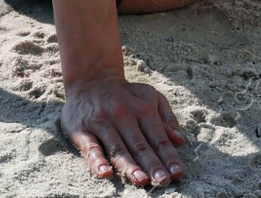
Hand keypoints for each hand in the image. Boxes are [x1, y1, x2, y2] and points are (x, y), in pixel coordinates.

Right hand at [62, 73, 186, 186]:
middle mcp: (123, 115)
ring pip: (117, 148)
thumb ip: (166, 117)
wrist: (91, 78)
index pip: (158, 137)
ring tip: (141, 180)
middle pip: (140, 145)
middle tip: (163, 181)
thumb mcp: (150, 96)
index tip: (178, 173)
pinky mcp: (81, 129)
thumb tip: (179, 140)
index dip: (169, 156)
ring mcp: (102, 122)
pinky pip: (90, 147)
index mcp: (142, 108)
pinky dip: (97, 161)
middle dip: (153, 164)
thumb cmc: (126, 94)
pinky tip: (105, 173)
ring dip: (130, 166)